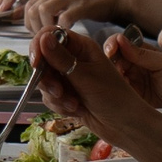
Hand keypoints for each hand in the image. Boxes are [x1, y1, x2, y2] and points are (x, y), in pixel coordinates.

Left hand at [19, 0, 129, 34]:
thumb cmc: (90, 1)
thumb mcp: (65, 0)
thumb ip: (50, 6)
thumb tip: (32, 21)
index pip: (28, 4)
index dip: (28, 23)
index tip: (36, 35)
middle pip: (32, 8)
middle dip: (33, 28)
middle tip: (44, 39)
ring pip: (43, 10)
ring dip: (45, 28)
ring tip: (53, 38)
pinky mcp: (82, 4)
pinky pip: (64, 17)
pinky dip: (62, 28)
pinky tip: (68, 34)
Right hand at [29, 25, 145, 134]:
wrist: (126, 126)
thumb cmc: (114, 98)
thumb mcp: (86, 77)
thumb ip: (61, 58)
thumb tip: (43, 38)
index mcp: (82, 47)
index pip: (51, 35)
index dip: (40, 45)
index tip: (36, 63)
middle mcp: (74, 59)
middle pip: (44, 59)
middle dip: (47, 78)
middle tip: (57, 91)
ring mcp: (70, 78)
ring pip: (45, 80)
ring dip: (55, 95)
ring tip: (73, 104)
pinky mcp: (67, 95)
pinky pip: (50, 96)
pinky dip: (59, 105)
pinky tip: (76, 110)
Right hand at [103, 30, 161, 107]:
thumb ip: (143, 54)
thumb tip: (120, 39)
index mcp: (144, 54)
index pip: (122, 43)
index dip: (114, 44)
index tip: (111, 50)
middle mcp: (134, 66)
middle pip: (113, 57)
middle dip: (109, 60)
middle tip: (117, 69)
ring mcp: (130, 82)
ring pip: (110, 73)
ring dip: (110, 74)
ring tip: (119, 81)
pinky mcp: (128, 97)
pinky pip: (114, 89)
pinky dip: (112, 88)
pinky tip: (118, 89)